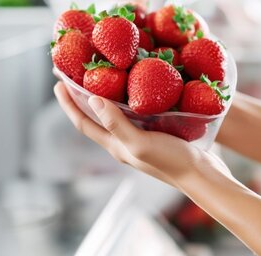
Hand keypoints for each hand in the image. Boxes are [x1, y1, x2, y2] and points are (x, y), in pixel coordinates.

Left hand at [53, 82, 230, 188]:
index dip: (68, 104)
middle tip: (76, 74)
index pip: (84, 124)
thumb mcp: (141, 143)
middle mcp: (124, 144)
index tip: (58, 82)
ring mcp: (141, 141)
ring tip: (104, 76)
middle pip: (96, 119)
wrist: (203, 177)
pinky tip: (139, 89)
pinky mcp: (157, 136)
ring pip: (116, 116)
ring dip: (106, 97)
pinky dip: (130, 100)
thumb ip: (117, 124)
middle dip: (83, 98)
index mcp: (116, 147)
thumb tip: (92, 99)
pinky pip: (136, 115)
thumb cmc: (172, 162)